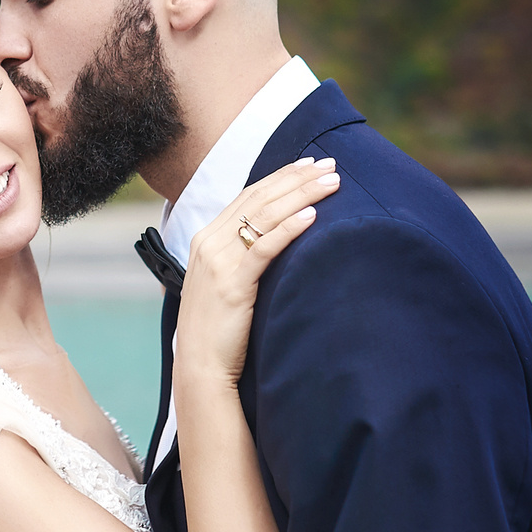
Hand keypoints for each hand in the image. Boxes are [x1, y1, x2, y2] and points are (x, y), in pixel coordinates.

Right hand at [179, 156, 339, 389]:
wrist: (200, 366)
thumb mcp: (224, 284)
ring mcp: (218, 262)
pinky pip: (264, 247)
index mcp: (205, 239)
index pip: (247, 196)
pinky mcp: (232, 283)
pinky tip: (312, 215)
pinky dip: (289, 227)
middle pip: (259, 198)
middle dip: (296, 178)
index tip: (309, 165)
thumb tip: (272, 243)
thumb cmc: (217, 330)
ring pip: (265, 216)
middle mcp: (208, 243)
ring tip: (331, 183)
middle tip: (329, 165)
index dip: (280, 177)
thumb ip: (240, 259)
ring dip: (301, 194)